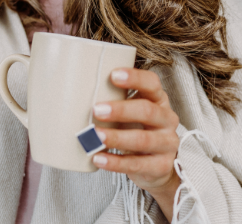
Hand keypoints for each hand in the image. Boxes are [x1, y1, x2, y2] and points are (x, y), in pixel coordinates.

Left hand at [90, 68, 180, 212]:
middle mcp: (167, 120)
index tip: (113, 75)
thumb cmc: (136, 129)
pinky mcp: (161, 166)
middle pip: (148, 111)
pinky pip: (137, 164)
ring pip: (143, 140)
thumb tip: (74, 91)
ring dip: (117, 137)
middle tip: (96, 110)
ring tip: (95, 137)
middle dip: (121, 110)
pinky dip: (115, 163)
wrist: (155, 165)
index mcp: (159, 100)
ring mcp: (167, 144)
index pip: (152, 84)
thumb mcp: (130, 111)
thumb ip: (113, 100)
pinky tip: (98, 158)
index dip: (135, 78)